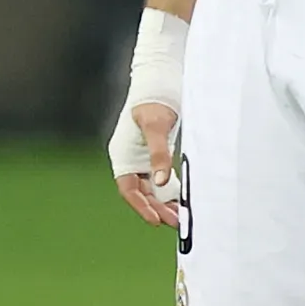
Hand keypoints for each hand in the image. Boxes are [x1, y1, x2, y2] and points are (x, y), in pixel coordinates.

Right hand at [112, 102, 180, 229]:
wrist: (160, 83)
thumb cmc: (154, 102)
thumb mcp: (156, 128)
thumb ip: (159, 155)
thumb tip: (161, 182)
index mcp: (122, 155)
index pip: (129, 188)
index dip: (141, 206)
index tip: (156, 220)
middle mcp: (130, 160)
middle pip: (142, 192)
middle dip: (157, 208)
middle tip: (176, 222)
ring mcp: (142, 158)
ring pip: (153, 187)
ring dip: (165, 202)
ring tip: (181, 216)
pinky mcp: (155, 154)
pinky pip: (161, 178)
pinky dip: (170, 189)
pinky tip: (182, 199)